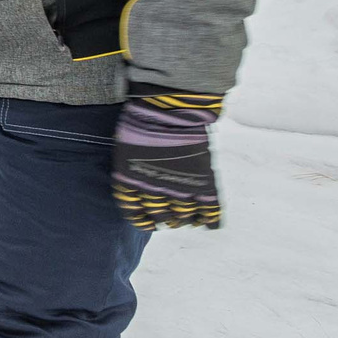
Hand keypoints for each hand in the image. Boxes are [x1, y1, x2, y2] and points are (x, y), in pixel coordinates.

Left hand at [112, 91, 224, 229]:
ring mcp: (179, 187)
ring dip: (186, 220)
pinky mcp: (202, 182)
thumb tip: (137, 175)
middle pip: (160, 215)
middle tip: (171, 221)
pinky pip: (208, 208)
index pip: (133, 210)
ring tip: (188, 221)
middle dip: (166, 220)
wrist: (170, 112)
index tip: (147, 224)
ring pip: (184, 214)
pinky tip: (212, 225)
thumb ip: (131, 165)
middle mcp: (153, 189)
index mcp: (130, 181)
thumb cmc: (143, 120)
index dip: (141, 219)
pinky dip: (211, 218)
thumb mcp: (126, 146)